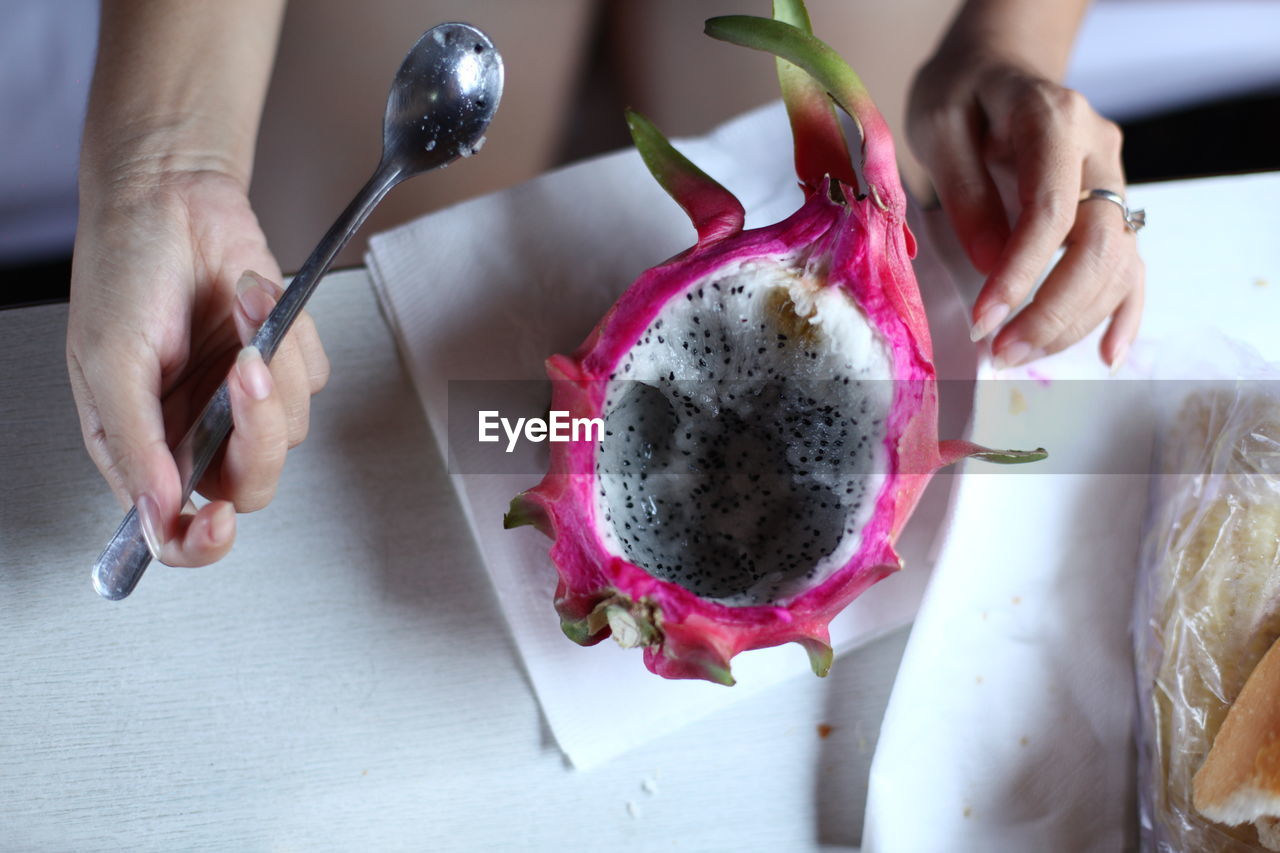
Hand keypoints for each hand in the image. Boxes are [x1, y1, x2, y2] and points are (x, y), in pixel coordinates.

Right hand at [68, 167, 329, 565]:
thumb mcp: (109, 360)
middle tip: (245, 367)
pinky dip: (292, 331)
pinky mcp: (285, 362)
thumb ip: (134, 444)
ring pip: (291, 428)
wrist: (172, 196)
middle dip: (257, 429)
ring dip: (273, 359)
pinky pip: (314, 376)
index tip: (218, 520)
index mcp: (143, 444)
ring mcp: (242, 400)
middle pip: (251, 483)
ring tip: (237, 301)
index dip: (201, 542)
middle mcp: (196, 430)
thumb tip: (157, 510)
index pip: (175, 529)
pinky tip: (252, 293)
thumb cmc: (123, 270)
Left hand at [907, 49, 1144, 369]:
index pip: (1051, 210)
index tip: (982, 321)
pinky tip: (1106, 356)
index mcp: (1054, 120)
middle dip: (1052, 310)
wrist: (998, 67)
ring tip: (1017, 355)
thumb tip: (990, 264)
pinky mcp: (1112, 206)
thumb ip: (965, 191)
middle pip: (1100, 244)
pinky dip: (1123, 312)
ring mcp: (1113, 181)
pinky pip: (1132, 264)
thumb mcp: (939, 126)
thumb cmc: (961, 94)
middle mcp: (1099, 151)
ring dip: (1073, 320)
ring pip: (1119, 262)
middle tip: (1001, 352)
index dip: (1020, 273)